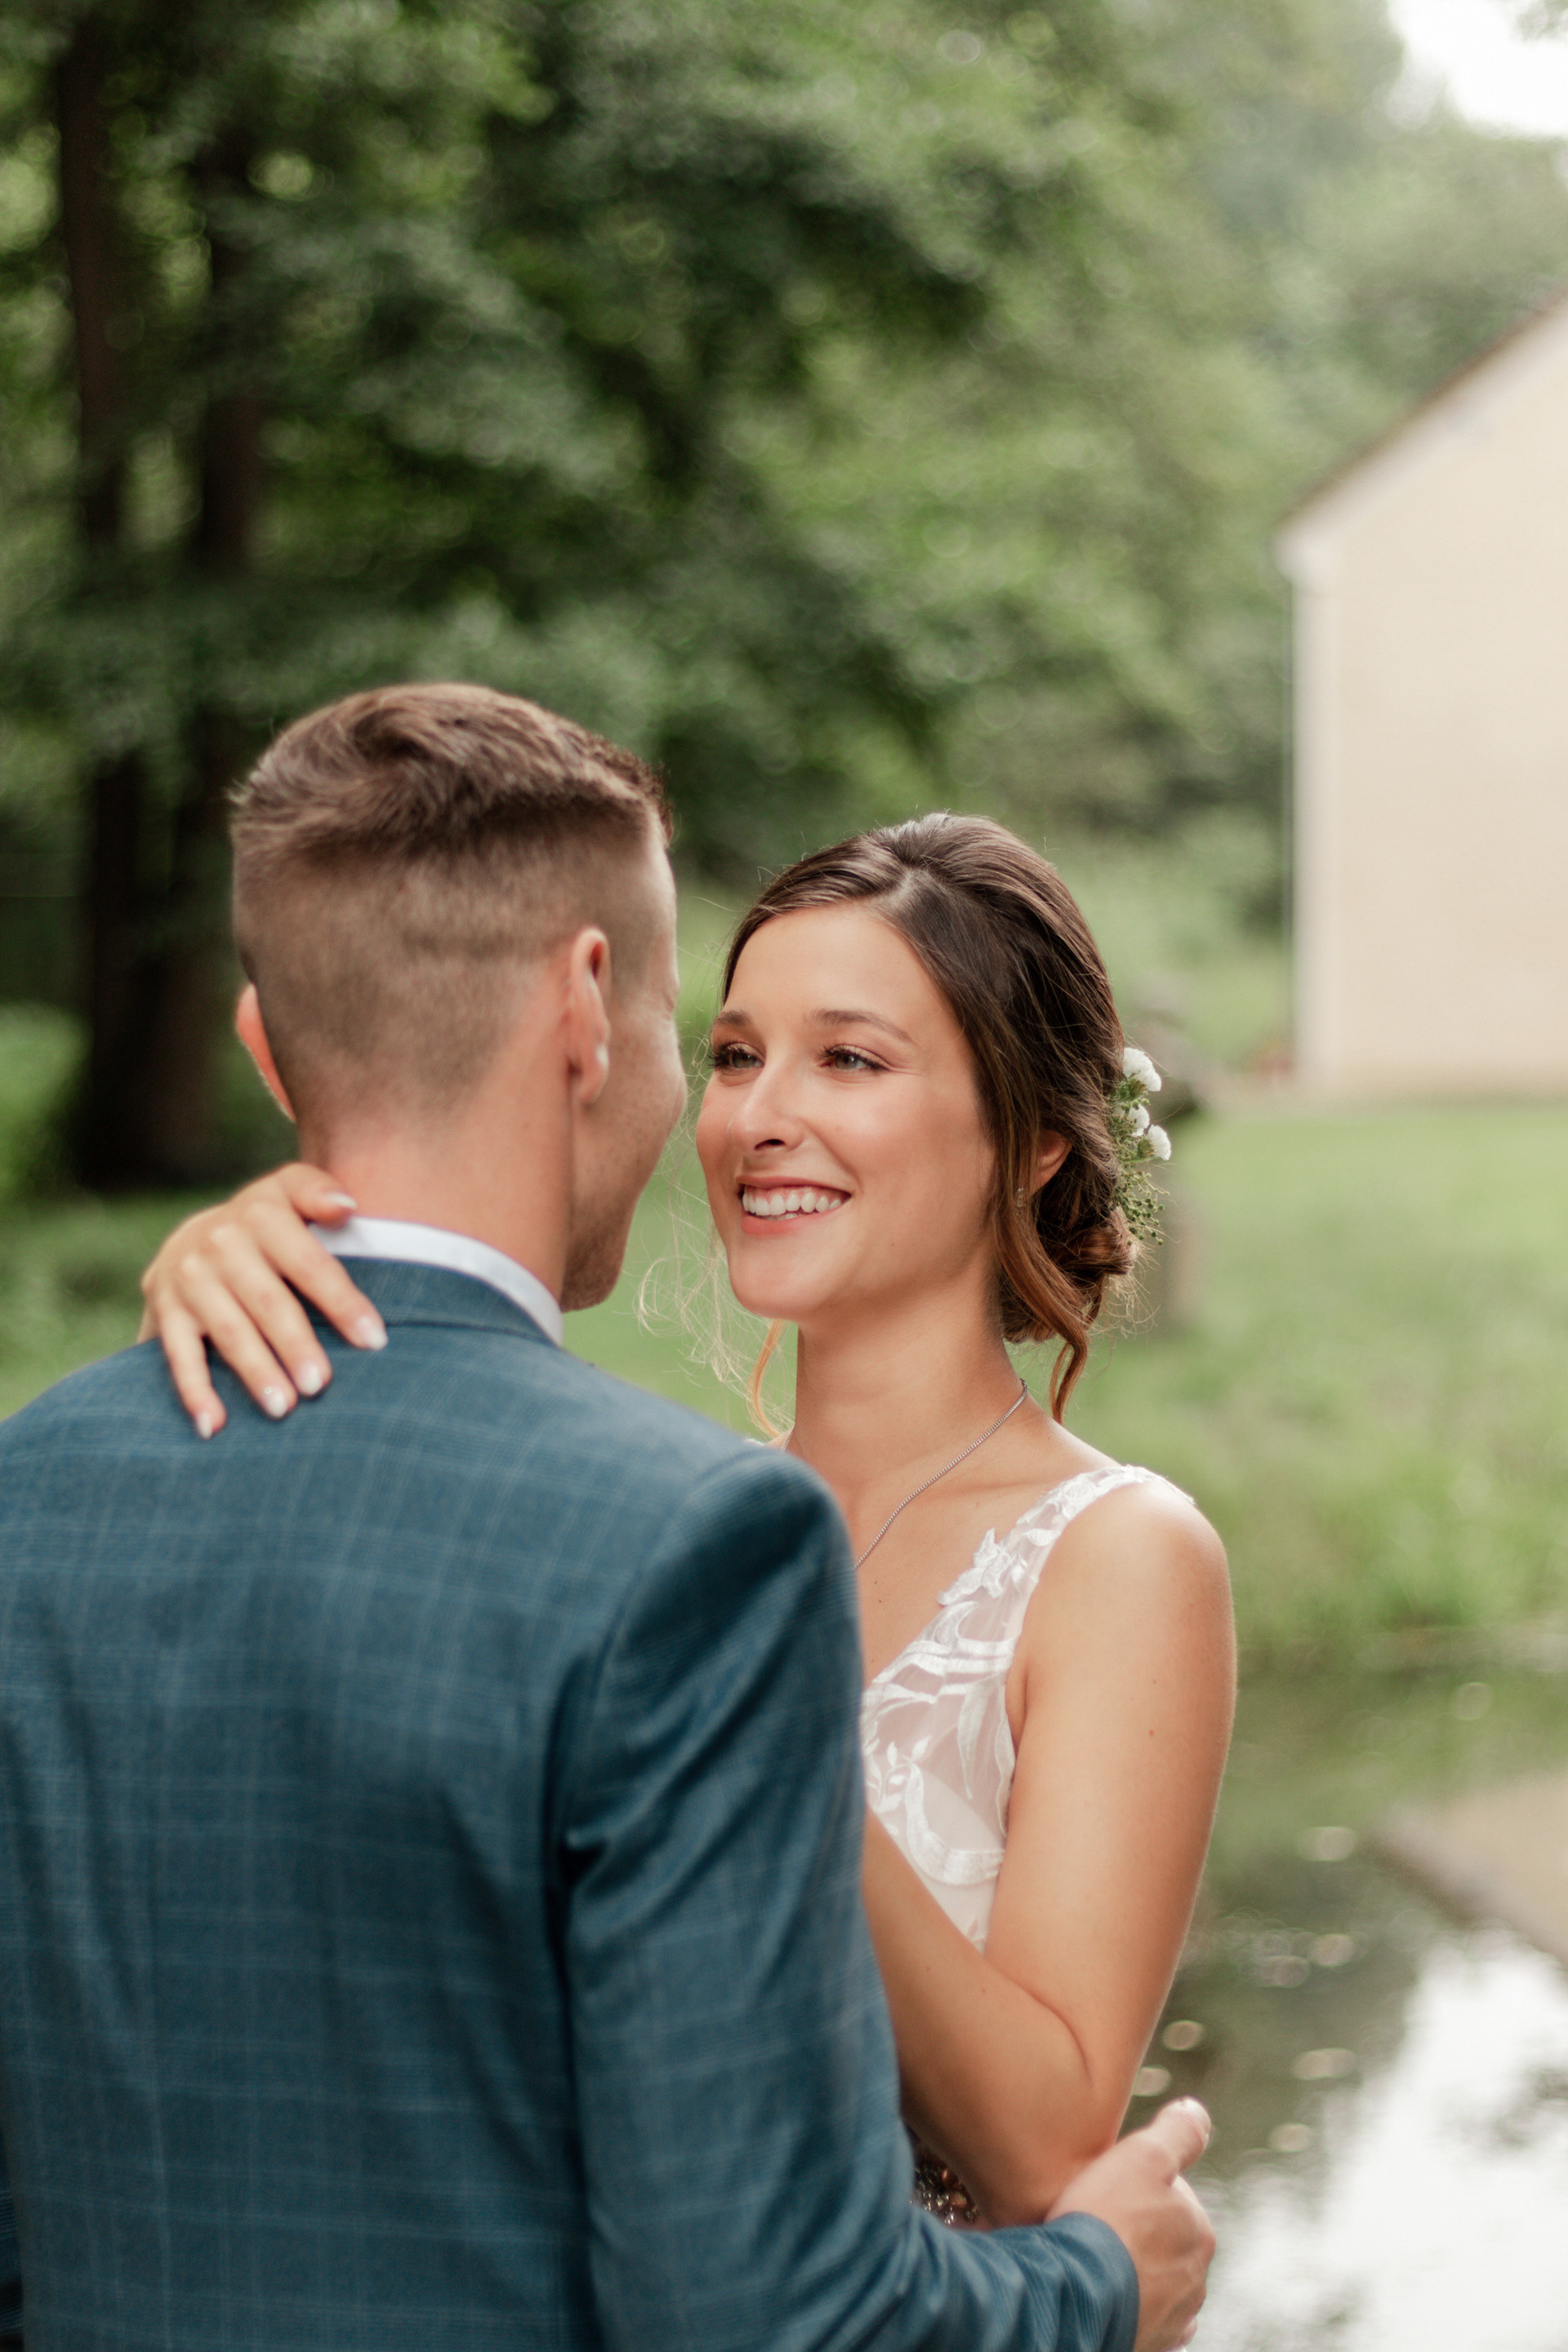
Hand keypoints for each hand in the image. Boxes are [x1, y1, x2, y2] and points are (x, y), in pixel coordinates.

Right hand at [138, 1164, 385, 1436]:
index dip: (342, 1302)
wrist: (194, 1234)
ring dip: (255, 1370)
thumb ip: (316, 1191)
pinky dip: (194, 1392)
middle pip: (268, 1301)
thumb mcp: (288, 1192)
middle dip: (296, 1344)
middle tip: (321, 1384)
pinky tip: (213, 1425)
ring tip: (284, 1407)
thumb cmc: (267, 1224)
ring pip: (228, 1330)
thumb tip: (346, 1206)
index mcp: (261, 1215)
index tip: (374, 1340)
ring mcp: (189, 1278)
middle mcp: (220, 1243)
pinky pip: (178, 1356)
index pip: (309, 1263)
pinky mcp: (165, 1310)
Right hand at [1049, 2099, 1214, 2351]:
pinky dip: (1127, 2304)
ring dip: (1131, 2269)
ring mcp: (1172, 2318)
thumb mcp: (1142, 2156)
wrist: (1075, 2297)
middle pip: (1163, 2239)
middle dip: (1136, 2229)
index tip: (1105, 2185)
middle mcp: (1195, 2280)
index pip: (1172, 2195)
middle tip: (1094, 2218)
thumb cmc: (1105, 2221)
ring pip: (1154, 2281)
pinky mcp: (1148, 2345)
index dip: (1134, 2183)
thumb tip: (1197, 2112)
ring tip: (1092, 2257)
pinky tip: (1104, 2292)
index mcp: (1199, 2232)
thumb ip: (1177, 2133)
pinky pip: (1142, 2318)